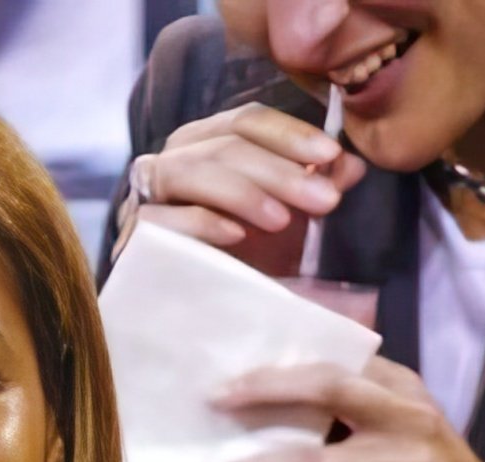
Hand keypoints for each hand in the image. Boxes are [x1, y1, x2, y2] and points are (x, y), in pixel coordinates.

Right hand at [126, 102, 366, 265]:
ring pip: (188, 170)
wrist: (194, 318)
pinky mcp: (134, 237)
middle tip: (325, 200)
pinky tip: (236, 237)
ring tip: (283, 220)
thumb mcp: (290, 228)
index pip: (246, 120)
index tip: (332, 154)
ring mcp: (149, 197)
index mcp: (209, 145)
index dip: (290, 133)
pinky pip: (159, 219)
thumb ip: (315, 192)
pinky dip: (199, 222)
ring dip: (242, 191)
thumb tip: (350, 164)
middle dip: (279, 169)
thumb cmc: (244, 264)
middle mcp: (176, 160)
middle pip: (224, 144)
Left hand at [193, 357, 484, 461]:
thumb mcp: (414, 442)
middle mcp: (410, 421)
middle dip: (262, 391)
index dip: (284, 360)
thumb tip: (278, 419)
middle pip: (326, 389)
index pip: (341, 359)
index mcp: (409, 393)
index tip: (233, 363)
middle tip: (210, 401)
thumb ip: (363, 420)